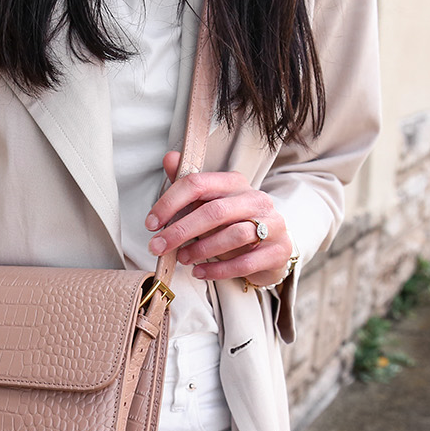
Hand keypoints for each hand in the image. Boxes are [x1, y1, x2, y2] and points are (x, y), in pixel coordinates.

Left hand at [145, 151, 294, 288]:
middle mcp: (256, 199)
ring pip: (235, 235)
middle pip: (215, 211)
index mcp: (235, 183)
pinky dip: (219, 270)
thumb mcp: (209, 205)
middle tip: (158, 246)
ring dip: (201, 249)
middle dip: (181, 230)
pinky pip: (246, 262)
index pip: (199, 183)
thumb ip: (190, 186)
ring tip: (183, 259)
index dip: (170, 203)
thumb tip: (169, 158)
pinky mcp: (278, 251)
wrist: (270, 250)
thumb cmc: (233, 225)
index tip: (151, 223)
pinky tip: (200, 272)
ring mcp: (272, 224)